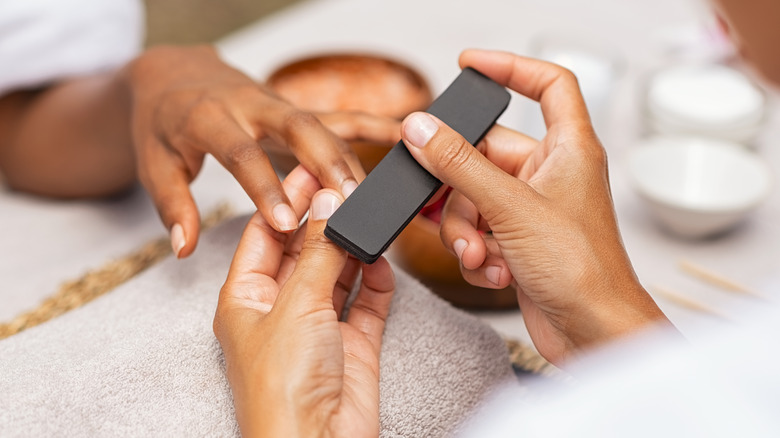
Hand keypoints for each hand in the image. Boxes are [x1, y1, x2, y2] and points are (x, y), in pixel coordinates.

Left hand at [125, 45, 398, 257]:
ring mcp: (278, 104)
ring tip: (373, 196)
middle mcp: (249, 106)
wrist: (175, 74)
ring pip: (322, 126)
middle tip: (349, 200)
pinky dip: (370, 124)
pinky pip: (337, 115)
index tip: (285, 222)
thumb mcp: (154, 165)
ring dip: (349, 158)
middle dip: (326, 163)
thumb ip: (173, 205)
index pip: (241, 154)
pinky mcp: (295, 109)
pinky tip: (400, 134)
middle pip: (296, 128)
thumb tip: (184, 247)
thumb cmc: (163, 124)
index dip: (264, 187)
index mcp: (209, 119)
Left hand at [213, 165, 394, 436]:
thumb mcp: (297, 305)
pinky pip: (367, 300)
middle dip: (325, 219)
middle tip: (348, 184)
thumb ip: (319, 251)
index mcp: (246, 299)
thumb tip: (330, 202)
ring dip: (353, 246)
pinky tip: (381, 259)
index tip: (311, 169)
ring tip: (368, 213)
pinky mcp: (353, 343)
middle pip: (303, 249)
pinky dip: (376, 279)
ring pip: (338, 272)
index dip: (286, 201)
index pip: (264, 234)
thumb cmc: (283, 389)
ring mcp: (318, 326)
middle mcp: (281, 309)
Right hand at [400, 49, 670, 364]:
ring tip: (481, 254)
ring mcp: (531, 210)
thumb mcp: (511, 207)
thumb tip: (422, 129)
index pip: (547, 85)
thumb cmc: (584, 271)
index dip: (510, 67)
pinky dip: (477, 252)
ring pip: (473, 198)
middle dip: (461, 191)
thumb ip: (460, 165)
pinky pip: (478, 231)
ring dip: (466, 230)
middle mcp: (549, 174)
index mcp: (568, 149)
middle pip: (484, 155)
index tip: (470, 64)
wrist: (592, 334)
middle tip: (450, 207)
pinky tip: (495, 271)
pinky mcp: (518, 242)